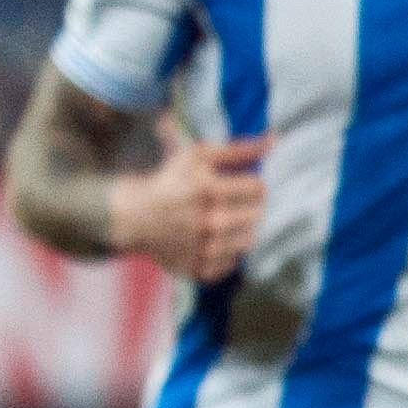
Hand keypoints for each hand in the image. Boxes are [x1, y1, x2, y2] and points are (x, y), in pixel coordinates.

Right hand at [108, 117, 265, 281]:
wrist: (132, 216)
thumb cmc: (168, 181)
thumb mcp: (199, 156)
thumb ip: (239, 150)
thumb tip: (275, 140)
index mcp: (209, 190)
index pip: (258, 189)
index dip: (252, 184)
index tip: (240, 186)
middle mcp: (207, 222)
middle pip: (256, 215)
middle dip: (250, 207)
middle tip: (234, 204)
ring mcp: (201, 248)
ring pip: (247, 241)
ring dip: (242, 231)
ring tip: (226, 223)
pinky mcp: (194, 266)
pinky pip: (229, 265)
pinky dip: (227, 255)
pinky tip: (215, 243)